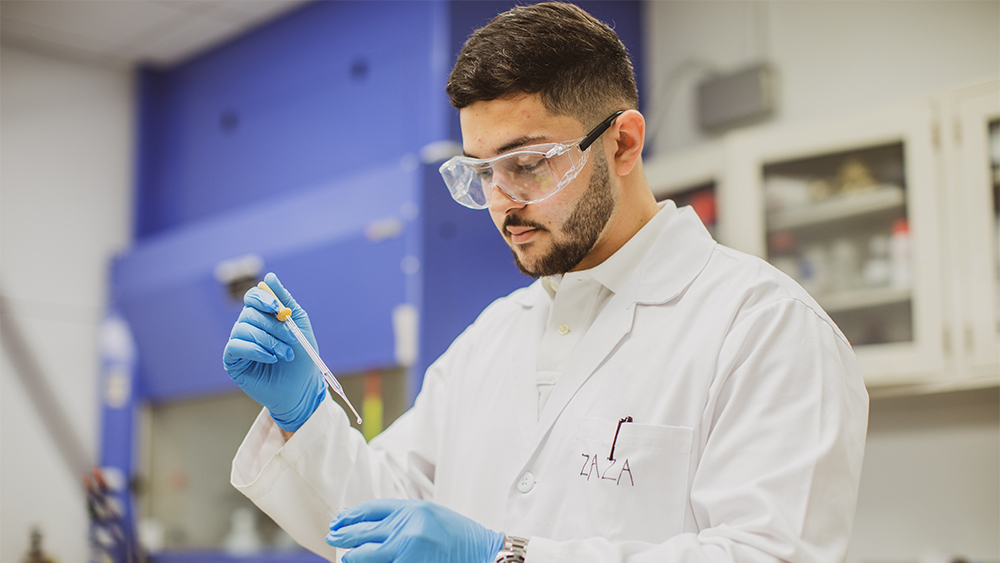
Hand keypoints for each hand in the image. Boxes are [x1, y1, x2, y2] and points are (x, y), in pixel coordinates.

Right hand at [223, 272, 326, 431]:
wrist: (304, 388)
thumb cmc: (303, 357)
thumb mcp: (299, 324)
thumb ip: (284, 300)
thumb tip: (269, 277)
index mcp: (262, 317)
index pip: (253, 297)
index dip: (264, 299)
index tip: (279, 309)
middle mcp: (247, 327)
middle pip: (249, 313)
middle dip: (273, 325)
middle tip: (292, 338)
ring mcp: (239, 344)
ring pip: (242, 329)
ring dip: (268, 340)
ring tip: (285, 353)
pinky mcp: (233, 362)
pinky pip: (235, 347)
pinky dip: (255, 350)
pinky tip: (270, 359)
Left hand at [326, 499, 504, 562]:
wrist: (482, 552)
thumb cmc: (458, 534)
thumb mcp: (429, 514)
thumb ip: (403, 517)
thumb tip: (372, 526)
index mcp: (413, 509)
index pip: (372, 509)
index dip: (352, 515)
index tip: (340, 520)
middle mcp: (408, 527)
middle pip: (366, 530)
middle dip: (346, 535)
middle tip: (333, 537)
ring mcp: (408, 549)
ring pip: (369, 553)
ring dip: (353, 555)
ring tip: (344, 556)